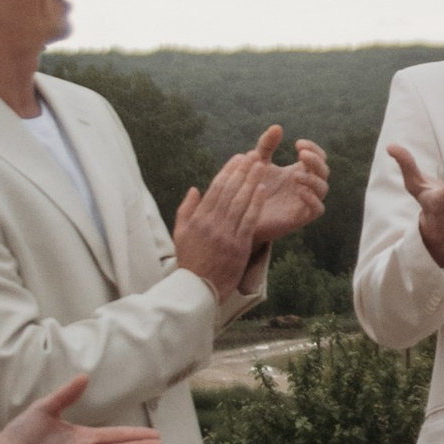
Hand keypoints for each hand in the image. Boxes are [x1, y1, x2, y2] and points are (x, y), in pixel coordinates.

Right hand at [171, 148, 265, 295]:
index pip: (215, 188)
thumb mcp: (180, 233)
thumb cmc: (190, 261)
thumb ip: (186, 209)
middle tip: (253, 155)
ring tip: (261, 166)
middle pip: (230, 191)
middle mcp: (211, 223)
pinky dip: (256, 203)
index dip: (228, 171)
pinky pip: (249, 220)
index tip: (238, 158)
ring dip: (252, 181)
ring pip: (241, 202)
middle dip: (243, 170)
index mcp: (198, 218)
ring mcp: (226, 234)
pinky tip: (263, 190)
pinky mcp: (239, 246)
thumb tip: (195, 188)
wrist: (197, 289)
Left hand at [232, 126, 329, 245]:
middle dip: (316, 160)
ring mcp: (305, 202)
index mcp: (300, 171)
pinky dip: (312, 199)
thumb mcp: (257, 162)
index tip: (298, 144)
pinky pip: (317, 209)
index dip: (313, 149)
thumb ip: (266, 145)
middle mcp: (306, 186)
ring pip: (323, 189)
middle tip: (301, 154)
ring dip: (313, 179)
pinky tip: (298, 190)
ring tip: (295, 174)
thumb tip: (278, 126)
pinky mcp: (301, 218)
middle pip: (324, 171)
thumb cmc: (252, 188)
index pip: (318, 157)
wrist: (242, 215)